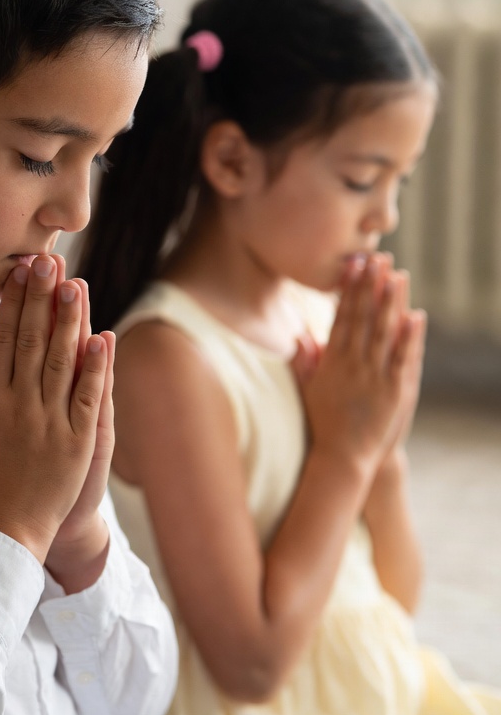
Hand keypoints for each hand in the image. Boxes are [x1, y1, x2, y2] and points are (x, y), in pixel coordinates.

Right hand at [0, 255, 109, 564]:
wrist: (7, 532)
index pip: (3, 339)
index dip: (14, 302)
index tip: (21, 270)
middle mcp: (21, 406)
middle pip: (33, 340)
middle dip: (42, 297)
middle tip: (50, 260)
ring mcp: (51, 423)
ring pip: (62, 361)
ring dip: (70, 320)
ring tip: (76, 285)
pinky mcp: (79, 442)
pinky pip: (89, 398)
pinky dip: (97, 367)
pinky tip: (102, 337)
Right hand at [290, 254, 425, 477]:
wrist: (342, 458)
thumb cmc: (325, 423)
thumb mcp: (308, 389)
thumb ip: (305, 361)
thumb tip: (299, 336)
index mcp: (332, 360)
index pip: (341, 316)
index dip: (349, 288)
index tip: (353, 264)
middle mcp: (353, 363)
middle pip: (363, 316)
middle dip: (370, 285)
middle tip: (376, 256)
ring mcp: (374, 376)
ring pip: (384, 331)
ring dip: (391, 301)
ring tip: (397, 274)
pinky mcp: (394, 391)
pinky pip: (403, 359)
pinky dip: (410, 337)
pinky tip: (415, 316)